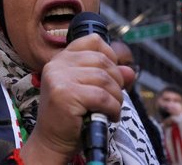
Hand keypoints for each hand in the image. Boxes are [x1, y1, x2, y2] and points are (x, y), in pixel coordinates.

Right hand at [21, 34, 133, 163]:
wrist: (51, 140)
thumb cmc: (70, 116)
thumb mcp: (89, 91)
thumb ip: (108, 78)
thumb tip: (130, 71)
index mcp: (61, 59)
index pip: (92, 41)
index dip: (110, 55)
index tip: (112, 74)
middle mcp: (57, 64)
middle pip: (102, 60)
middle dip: (117, 81)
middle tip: (114, 98)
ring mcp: (59, 78)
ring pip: (104, 79)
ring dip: (116, 97)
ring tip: (112, 109)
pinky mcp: (65, 94)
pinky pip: (102, 96)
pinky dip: (112, 108)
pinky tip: (109, 116)